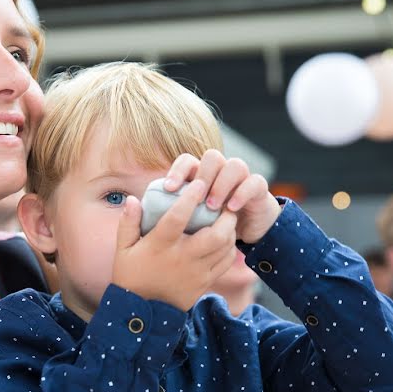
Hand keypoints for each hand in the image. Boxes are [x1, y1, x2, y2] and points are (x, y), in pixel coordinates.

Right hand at [111, 179, 237, 310]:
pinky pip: (225, 263)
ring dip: (230, 231)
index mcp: (160, 246)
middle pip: (215, 236)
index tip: (198, 183)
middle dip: (225, 217)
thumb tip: (134, 199)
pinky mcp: (205, 283)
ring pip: (224, 248)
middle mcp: (182, 258)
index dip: (190, 198)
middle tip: (224, 203)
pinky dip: (229, 248)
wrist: (142, 314)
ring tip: (227, 218)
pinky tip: (225, 239)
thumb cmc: (131, 276)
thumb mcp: (123, 249)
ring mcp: (196, 272)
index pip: (178, 218)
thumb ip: (128, 223)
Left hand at [164, 150, 280, 243]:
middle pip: (213, 156)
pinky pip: (254, 182)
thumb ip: (167, 213)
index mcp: (201, 176)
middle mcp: (221, 172)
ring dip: (222, 184)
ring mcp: (242, 178)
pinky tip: (231, 209)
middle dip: (203, 175)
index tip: (168, 188)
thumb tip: (135, 205)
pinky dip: (242, 193)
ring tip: (212, 206)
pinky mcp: (258, 189)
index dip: (178, 170)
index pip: (188, 160)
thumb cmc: (207, 230)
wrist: (243, 235)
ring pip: (235, 165)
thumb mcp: (187, 222)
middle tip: (194, 198)